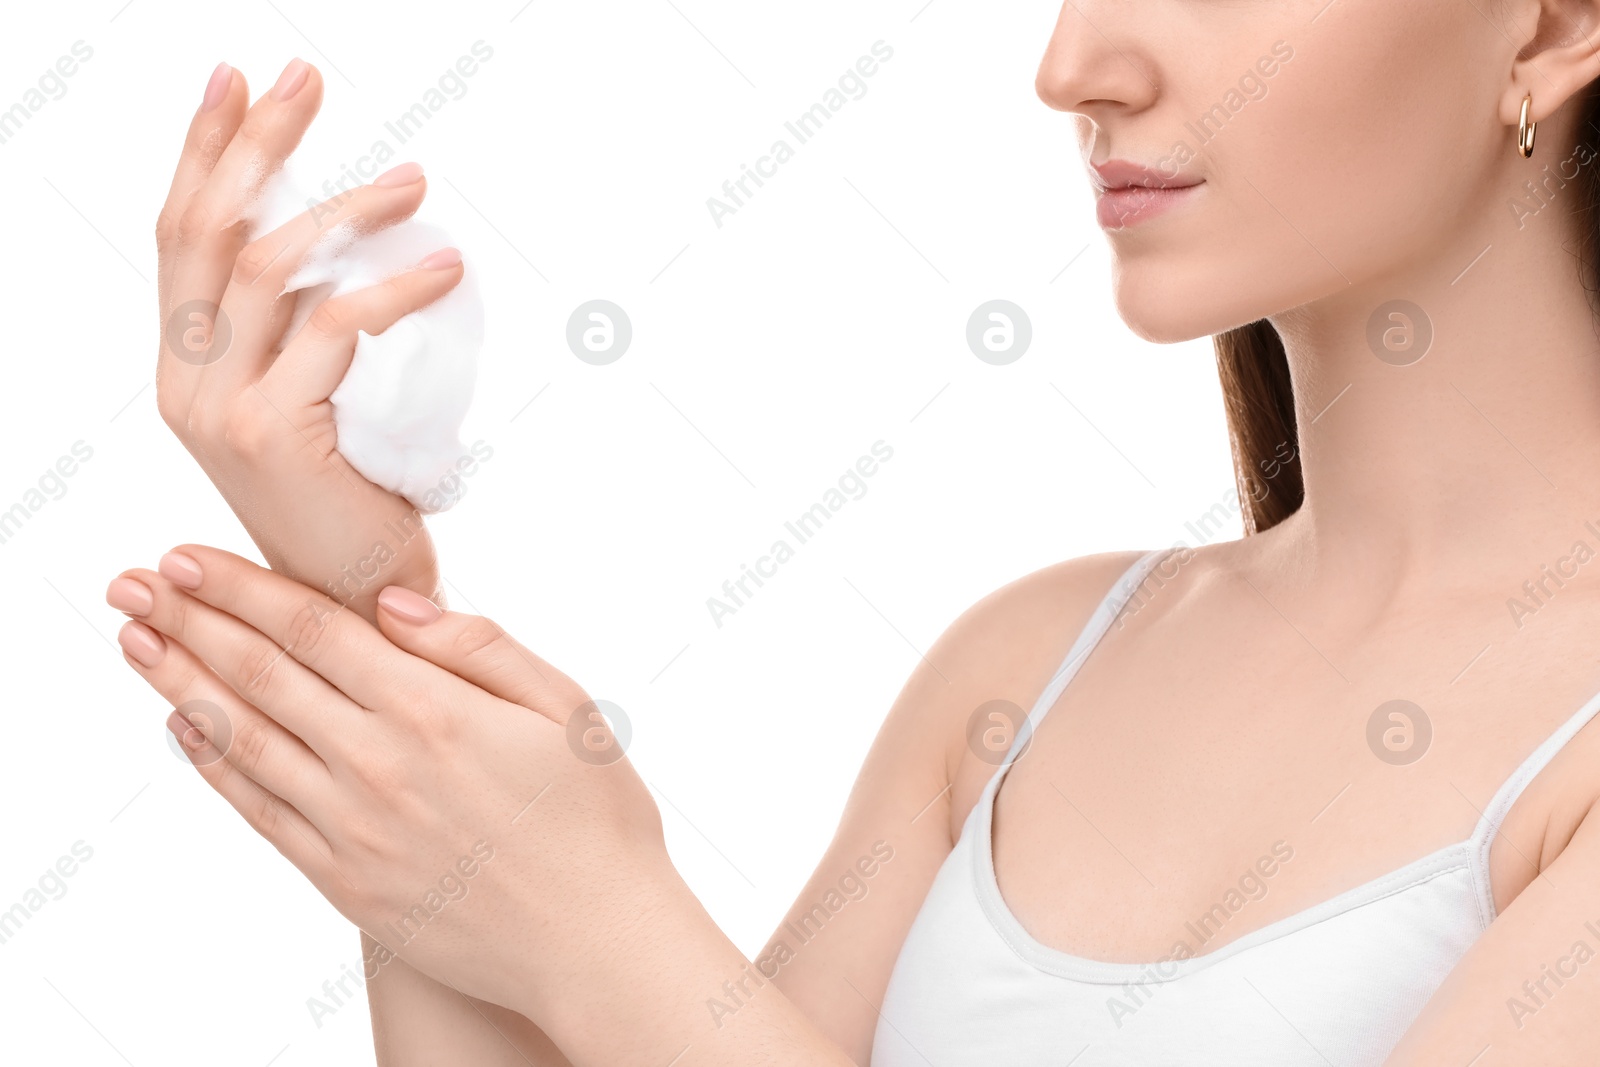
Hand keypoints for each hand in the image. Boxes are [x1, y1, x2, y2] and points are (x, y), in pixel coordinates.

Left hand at [105, 544, 670, 1020]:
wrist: (594, 942)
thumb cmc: (595, 820)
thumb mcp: (566, 709)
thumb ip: (479, 648)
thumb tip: (393, 606)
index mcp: (433, 710)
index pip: (314, 629)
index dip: (242, 588)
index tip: (185, 556)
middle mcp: (378, 763)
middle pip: (261, 675)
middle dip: (190, 621)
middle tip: (131, 585)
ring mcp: (352, 827)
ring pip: (244, 739)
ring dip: (181, 684)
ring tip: (135, 642)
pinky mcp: (344, 880)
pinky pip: (259, 813)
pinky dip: (214, 767)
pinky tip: (186, 730)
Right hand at [154, 59, 463, 614]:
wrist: (357, 603)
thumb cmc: (352, 498)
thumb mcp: (313, 401)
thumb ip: (306, 333)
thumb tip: (354, 242)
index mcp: (186, 363)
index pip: (183, 234)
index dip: (207, 151)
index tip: (241, 82)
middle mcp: (185, 378)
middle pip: (208, 230)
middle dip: (255, 141)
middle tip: (307, 77)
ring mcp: (219, 407)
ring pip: (267, 268)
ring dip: (344, 209)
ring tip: (413, 181)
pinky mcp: (270, 434)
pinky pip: (334, 329)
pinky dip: (394, 288)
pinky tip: (445, 269)